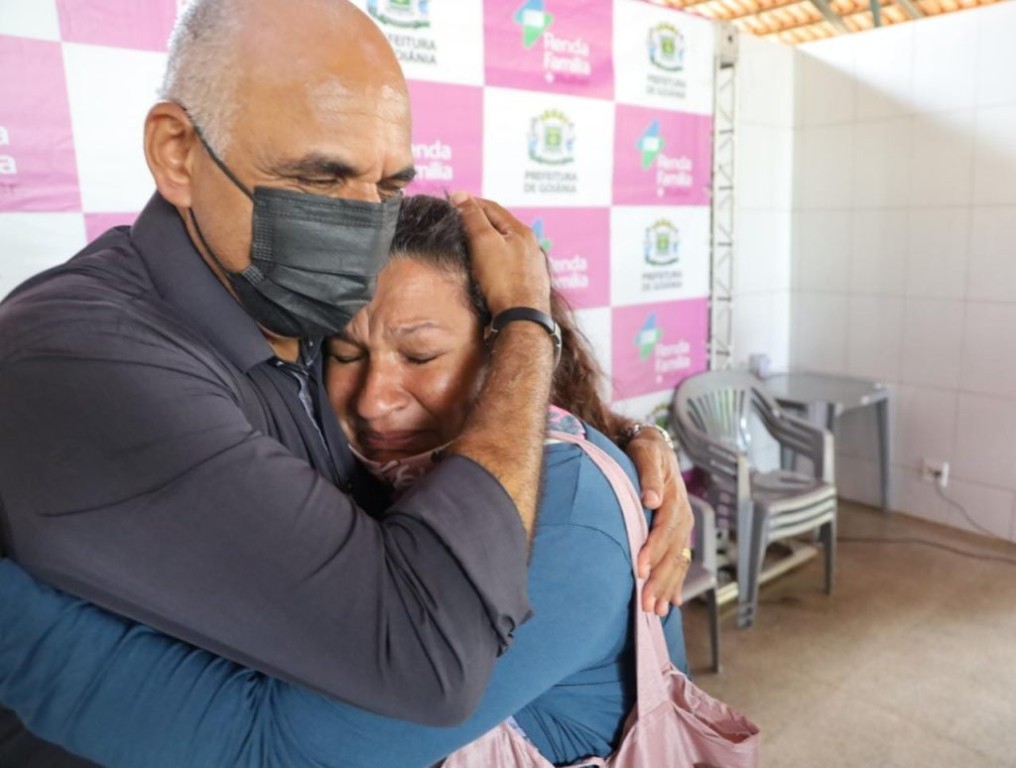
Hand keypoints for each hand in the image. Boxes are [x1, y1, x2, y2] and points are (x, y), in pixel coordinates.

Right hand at [451, 192, 550, 314]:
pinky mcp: (527, 285)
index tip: (454, 202)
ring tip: (471, 245)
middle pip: (501, 227)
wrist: (521, 318)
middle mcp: (530, 247)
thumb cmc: (504, 281)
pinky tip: (488, 270)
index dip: (472, 203)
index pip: (493, 208)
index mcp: (522, 232)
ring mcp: (531, 267)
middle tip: (460, 221)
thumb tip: (461, 195)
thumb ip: (473, 217)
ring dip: (489, 243)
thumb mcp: (484, 242)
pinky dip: (496, 262)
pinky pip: (509, 266)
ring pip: (506, 247)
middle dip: (481, 222)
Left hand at [624, 429, 693, 614]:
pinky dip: (676, 582)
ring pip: (678, 561)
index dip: (653, 550)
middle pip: (673, 552)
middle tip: (647, 605)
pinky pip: (680, 561)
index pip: (664, 529)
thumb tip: (651, 497)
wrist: (654, 446)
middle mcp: (682, 515)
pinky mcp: (677, 533)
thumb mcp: (646, 452)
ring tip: (657, 610)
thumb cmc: (645, 449)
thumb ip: (648, 474)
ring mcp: (682, 526)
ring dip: (668, 587)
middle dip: (660, 580)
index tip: (639, 570)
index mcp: (673, 498)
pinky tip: (672, 602)